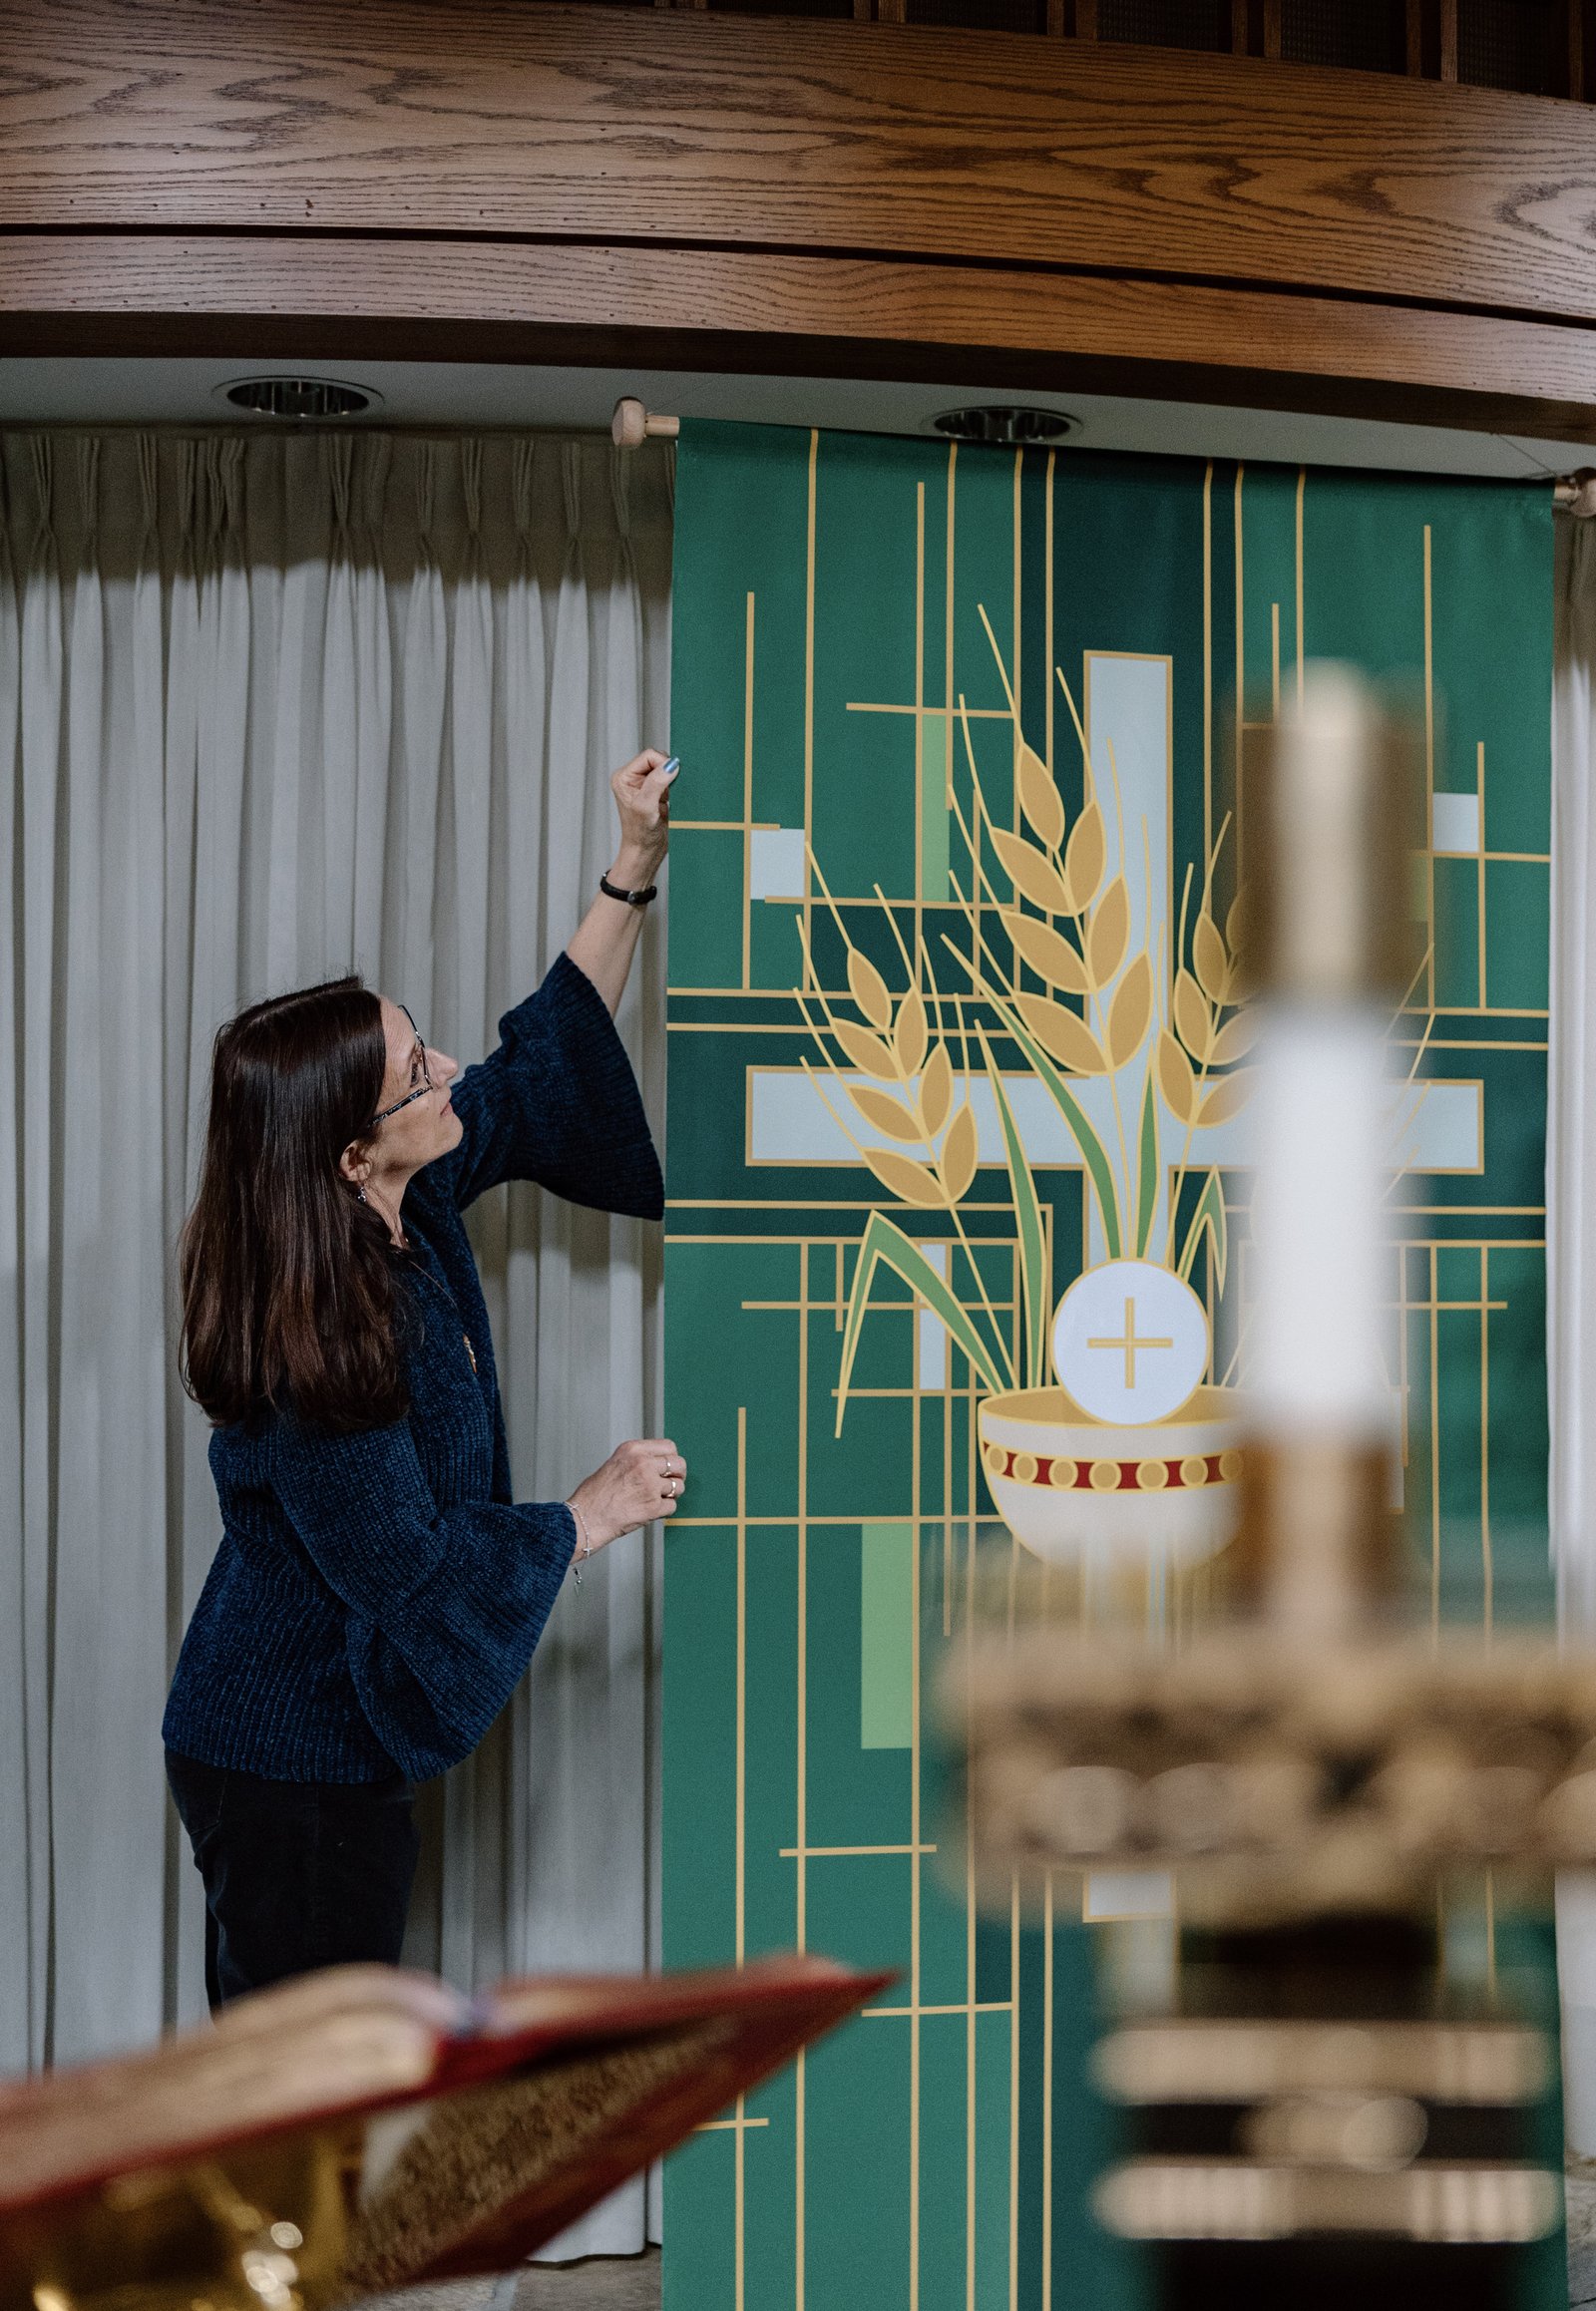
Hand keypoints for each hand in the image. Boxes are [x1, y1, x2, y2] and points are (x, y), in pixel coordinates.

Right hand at [568, 1439, 687, 1550]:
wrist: (585, 1519)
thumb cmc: (594, 1495)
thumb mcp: (615, 1464)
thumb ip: (637, 1460)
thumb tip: (661, 1464)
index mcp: (633, 1450)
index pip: (669, 1447)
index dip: (672, 1458)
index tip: (669, 1467)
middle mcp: (643, 1464)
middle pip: (679, 1464)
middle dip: (678, 1475)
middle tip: (671, 1483)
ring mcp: (650, 1485)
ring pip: (679, 1486)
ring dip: (672, 1494)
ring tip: (656, 1499)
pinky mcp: (653, 1506)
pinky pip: (672, 1506)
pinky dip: (664, 1510)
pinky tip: (650, 1510)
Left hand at [609, 750, 673, 882]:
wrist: (646, 851)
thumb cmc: (640, 834)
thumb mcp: (646, 806)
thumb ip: (657, 783)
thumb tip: (671, 765)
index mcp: (624, 777)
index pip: (648, 756)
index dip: (663, 764)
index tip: (669, 781)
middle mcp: (633, 778)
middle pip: (657, 760)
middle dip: (667, 772)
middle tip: (666, 792)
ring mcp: (645, 784)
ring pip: (666, 769)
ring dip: (672, 781)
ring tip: (667, 798)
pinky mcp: (657, 792)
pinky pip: (671, 780)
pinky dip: (675, 787)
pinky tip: (670, 800)